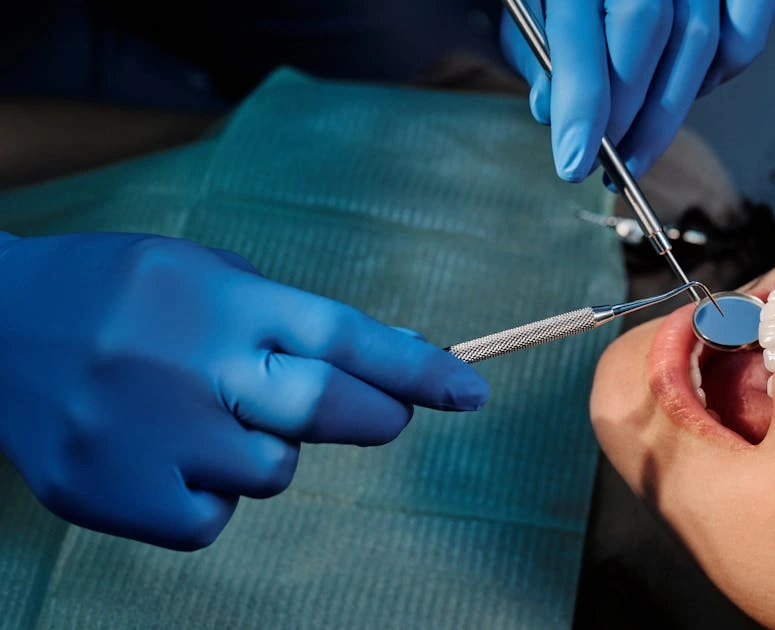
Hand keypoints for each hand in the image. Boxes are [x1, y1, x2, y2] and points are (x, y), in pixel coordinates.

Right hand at [0, 233, 486, 549]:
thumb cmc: (123, 295)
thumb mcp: (206, 275)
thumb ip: (286, 319)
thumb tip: (388, 368)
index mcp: (216, 300)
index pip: (341, 336)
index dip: (415, 368)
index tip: (469, 392)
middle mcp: (184, 364)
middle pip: (322, 407)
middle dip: (376, 415)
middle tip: (384, 413)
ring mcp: (143, 434)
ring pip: (272, 473)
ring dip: (270, 452)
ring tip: (211, 416)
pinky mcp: (109, 493)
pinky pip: (211, 519)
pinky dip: (211, 494)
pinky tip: (169, 454)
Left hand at [501, 0, 774, 181]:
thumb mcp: (530, 4)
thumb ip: (537, 50)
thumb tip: (551, 113)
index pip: (581, 34)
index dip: (581, 107)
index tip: (574, 164)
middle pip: (648, 34)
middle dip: (629, 116)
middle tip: (610, 164)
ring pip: (700, 40)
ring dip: (670, 110)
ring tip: (639, 149)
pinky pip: (746, 28)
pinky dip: (723, 69)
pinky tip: (688, 91)